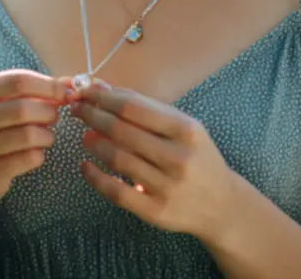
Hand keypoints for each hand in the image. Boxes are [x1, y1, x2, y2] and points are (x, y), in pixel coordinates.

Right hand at [0, 69, 71, 203]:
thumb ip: (30, 89)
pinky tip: (34, 153)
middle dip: (48, 110)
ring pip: (27, 135)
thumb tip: (70, 83)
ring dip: (46, 134)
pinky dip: (39, 154)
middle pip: (21, 108)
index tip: (65, 91)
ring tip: (45, 135)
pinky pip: (28, 159)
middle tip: (54, 115)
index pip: (14, 81)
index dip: (46, 85)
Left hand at [69, 80, 234, 238]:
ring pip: (116, 158)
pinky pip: (116, 191)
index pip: (132, 108)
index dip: (102, 98)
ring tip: (85, 135)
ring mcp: (167, 186)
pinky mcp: (155, 211)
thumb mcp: (183, 127)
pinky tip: (85, 166)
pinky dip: (94, 177)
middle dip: (92, 116)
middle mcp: (177, 157)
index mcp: (185, 130)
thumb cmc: (198, 157)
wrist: (223, 205)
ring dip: (93, 143)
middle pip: (120, 130)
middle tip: (77, 110)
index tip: (85, 92)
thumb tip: (102, 88)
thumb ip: (146, 109)